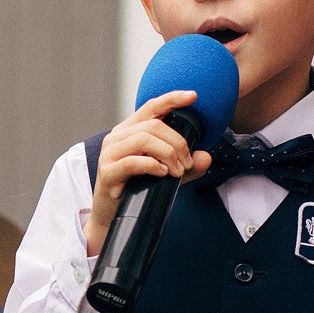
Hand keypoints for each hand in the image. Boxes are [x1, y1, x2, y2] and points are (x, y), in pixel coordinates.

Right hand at [84, 90, 214, 255]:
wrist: (112, 216)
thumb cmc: (137, 190)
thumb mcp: (167, 174)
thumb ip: (188, 165)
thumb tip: (206, 157)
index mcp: (129, 130)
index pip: (151, 107)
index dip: (172, 99)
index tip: (193, 96)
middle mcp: (117, 137)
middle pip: (154, 126)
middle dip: (178, 144)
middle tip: (187, 164)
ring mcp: (110, 153)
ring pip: (144, 139)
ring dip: (169, 155)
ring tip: (177, 171)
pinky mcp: (107, 171)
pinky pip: (133, 161)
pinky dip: (153, 165)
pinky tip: (162, 174)